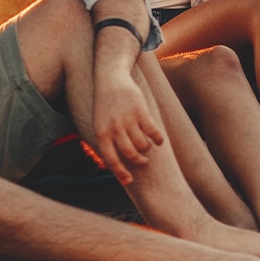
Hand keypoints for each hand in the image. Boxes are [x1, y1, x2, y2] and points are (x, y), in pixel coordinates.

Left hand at [88, 65, 166, 184]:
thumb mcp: (100, 123)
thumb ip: (107, 141)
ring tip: (147, 146)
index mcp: (102, 133)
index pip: (111, 160)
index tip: (130, 181)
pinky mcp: (141, 111)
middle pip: (130, 153)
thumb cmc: (105, 105)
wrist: (111, 80)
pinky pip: (152, 131)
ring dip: (147, 148)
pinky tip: (160, 141)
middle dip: (139, 161)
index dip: (121, 173)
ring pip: (142, 144)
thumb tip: (116, 163)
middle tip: (143, 162)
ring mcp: (128, 120)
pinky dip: (158, 139)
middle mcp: (114, 128)